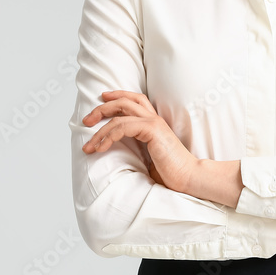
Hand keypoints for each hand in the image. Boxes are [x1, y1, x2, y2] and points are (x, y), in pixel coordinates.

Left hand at [81, 90, 197, 193]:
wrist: (188, 177)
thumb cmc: (171, 172)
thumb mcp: (148, 157)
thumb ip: (136, 149)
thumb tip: (117, 154)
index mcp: (154, 123)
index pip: (135, 100)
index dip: (117, 96)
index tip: (101, 101)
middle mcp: (154, 119)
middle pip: (125, 101)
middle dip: (102, 108)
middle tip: (87, 121)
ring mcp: (154, 122)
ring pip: (120, 114)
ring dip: (100, 129)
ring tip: (89, 146)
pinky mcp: (152, 130)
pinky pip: (123, 127)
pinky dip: (108, 136)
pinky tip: (101, 148)